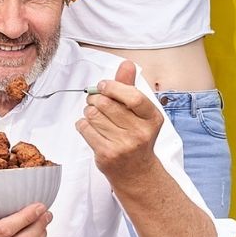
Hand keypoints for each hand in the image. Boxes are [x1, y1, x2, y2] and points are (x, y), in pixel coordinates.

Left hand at [75, 61, 165, 177]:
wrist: (136, 172)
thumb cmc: (136, 137)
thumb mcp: (140, 113)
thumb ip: (130, 87)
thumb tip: (127, 64)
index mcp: (152, 118)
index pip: (132, 96)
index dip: (113, 87)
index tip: (103, 85)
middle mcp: (140, 133)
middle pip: (106, 103)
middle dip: (95, 98)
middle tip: (95, 100)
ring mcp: (123, 145)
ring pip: (93, 115)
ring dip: (88, 111)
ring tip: (94, 116)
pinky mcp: (107, 154)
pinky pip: (85, 128)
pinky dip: (83, 124)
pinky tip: (91, 127)